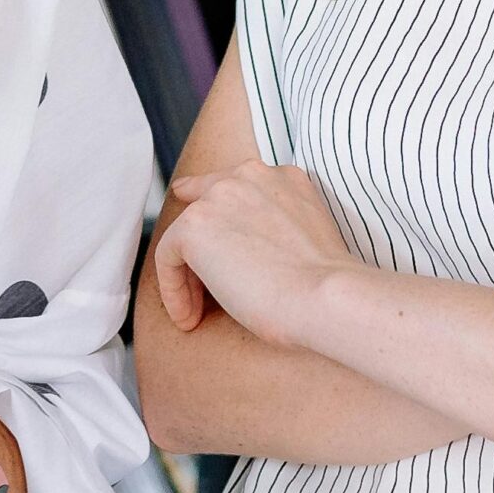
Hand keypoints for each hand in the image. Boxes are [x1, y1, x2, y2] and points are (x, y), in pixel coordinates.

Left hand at [153, 160, 353, 347]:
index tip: (210, 233)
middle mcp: (250, 176)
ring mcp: (219, 196)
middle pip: (204, 201)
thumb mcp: (308, 237)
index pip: (237, 185)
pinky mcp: (194, 225)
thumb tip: (246, 252)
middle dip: (196, 240)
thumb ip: (278, 227)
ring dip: (188, 277)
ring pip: (186, 235)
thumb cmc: (326, 287)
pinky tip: (189, 317)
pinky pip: (168, 258)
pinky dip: (174, 291)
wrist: (326, 296)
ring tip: (197, 312)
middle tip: (191, 280)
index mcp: (284, 178)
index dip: (218, 211)